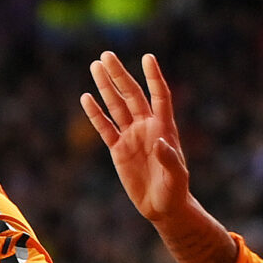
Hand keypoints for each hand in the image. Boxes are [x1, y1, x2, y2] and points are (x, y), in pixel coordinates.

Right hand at [81, 51, 190, 224]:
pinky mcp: (118, 149)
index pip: (159, 96)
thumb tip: (161, 141)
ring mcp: (131, 136)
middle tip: (106, 55)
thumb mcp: (176, 177)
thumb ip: (170, 158)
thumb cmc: (175, 191)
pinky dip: (95, 113)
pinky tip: (86, 97)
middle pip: (132, 95)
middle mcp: (146, 127)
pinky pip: (105, 127)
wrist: (162, 207)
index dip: (153, 77)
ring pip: (116, 106)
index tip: (147, 57)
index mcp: (164, 128)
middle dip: (120, 75)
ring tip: (95, 66)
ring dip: (106, 87)